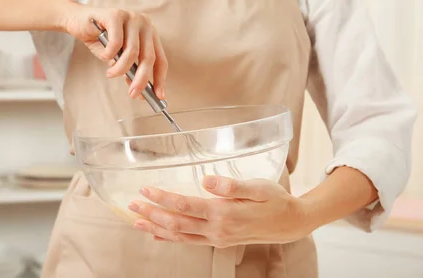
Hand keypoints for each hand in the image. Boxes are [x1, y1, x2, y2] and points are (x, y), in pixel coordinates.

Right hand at [61, 0, 167, 99]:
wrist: (77, 21)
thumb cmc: (100, 39)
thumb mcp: (118, 58)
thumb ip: (130, 69)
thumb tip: (139, 90)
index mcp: (149, 33)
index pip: (160, 59)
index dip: (160, 79)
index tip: (159, 96)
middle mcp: (144, 23)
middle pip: (148, 57)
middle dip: (141, 79)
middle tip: (133, 94)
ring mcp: (130, 17)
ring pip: (132, 52)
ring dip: (120, 69)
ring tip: (110, 74)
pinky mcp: (115, 15)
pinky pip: (116, 43)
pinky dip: (109, 55)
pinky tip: (104, 55)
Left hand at [128, 176, 314, 247]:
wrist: (291, 223)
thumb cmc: (275, 201)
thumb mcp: (259, 187)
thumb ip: (233, 186)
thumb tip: (207, 181)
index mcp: (224, 213)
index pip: (185, 206)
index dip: (163, 198)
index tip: (145, 189)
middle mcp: (217, 230)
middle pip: (176, 223)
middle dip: (151, 214)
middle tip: (131, 205)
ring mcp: (217, 238)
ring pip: (179, 235)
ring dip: (156, 227)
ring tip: (136, 221)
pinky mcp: (219, 241)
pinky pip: (189, 241)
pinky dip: (171, 238)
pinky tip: (158, 234)